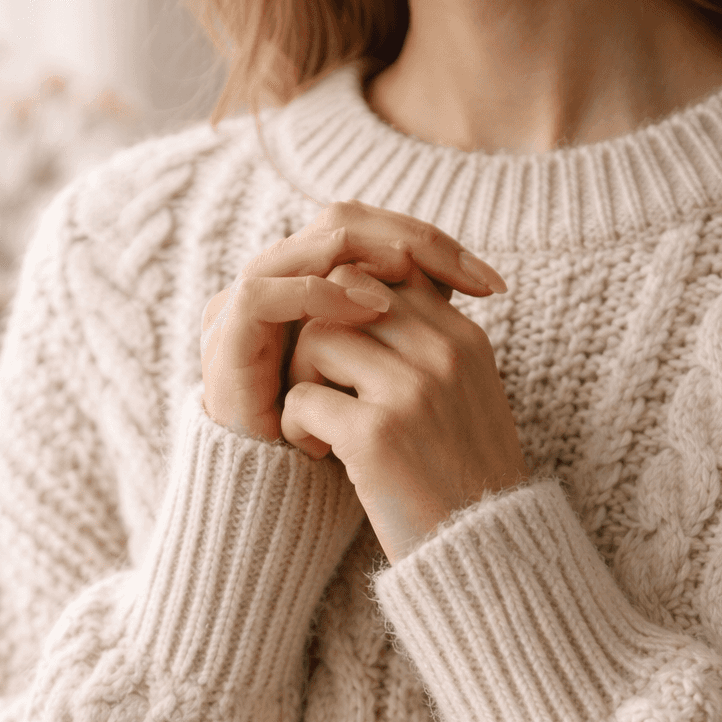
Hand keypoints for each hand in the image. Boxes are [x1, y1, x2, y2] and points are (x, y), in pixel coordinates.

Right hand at [200, 200, 507, 443]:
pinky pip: (266, 294)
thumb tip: (475, 284)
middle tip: (463, 272)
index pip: (380, 234)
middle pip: (347, 221)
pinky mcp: (227, 337)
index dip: (434, 246)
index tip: (493, 283)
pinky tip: (366, 311)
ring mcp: (249, 304)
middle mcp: (284, 281)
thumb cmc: (346, 446)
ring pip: (311, 245)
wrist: (282, 500)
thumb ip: (415, 331)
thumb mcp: (392, 383)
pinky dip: (316, 294)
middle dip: (409, 241)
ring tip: (414, 280)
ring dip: (367, 257)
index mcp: (322, 284)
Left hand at [281, 261, 529, 563]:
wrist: (486, 557)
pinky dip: (295, 426)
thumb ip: (432, 350)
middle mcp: (442, 355)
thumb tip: (373, 299)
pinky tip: (316, 453)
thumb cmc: (465, 483)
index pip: (389, 276)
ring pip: (316, 338)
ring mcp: (411, 392)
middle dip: (318, 335)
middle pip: (346, 294)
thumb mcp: (468, 400)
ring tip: (318, 423)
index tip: (344, 355)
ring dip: (301, 378)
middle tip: (320, 385)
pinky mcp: (376, 434)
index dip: (349, 306)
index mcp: (465, 341)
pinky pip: (301, 398)